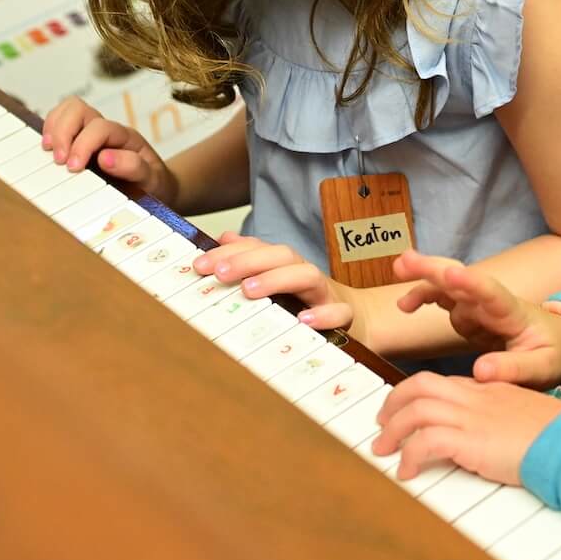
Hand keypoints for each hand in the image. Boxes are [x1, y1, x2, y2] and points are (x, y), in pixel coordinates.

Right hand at [40, 96, 174, 202]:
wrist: (159, 186)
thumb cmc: (154, 183)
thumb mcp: (152, 180)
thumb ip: (134, 168)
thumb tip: (105, 158)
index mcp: (125, 137)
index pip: (99, 127)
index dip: (83, 144)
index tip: (73, 167)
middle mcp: (107, 129)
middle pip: (79, 109)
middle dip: (63, 132)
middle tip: (59, 160)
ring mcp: (91, 131)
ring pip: (68, 109)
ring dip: (54, 127)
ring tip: (48, 151)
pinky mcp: (79, 138)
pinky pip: (61, 121)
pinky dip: (50, 129)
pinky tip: (47, 148)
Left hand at [193, 232, 368, 343]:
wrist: (361, 319)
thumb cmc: (310, 301)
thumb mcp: (279, 280)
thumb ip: (252, 259)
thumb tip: (222, 238)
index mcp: (287, 265)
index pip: (258, 249)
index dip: (228, 253)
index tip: (199, 265)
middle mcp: (305, 273)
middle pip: (282, 255)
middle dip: (249, 261)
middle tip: (219, 274)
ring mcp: (327, 293)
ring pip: (308, 275)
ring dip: (278, 279)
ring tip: (250, 291)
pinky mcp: (346, 316)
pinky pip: (340, 312)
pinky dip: (324, 315)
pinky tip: (303, 321)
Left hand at [371, 373, 560, 482]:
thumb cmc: (557, 435)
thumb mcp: (525, 418)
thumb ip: (502, 418)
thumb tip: (486, 436)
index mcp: (489, 389)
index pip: (442, 383)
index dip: (416, 395)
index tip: (403, 410)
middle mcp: (476, 397)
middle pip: (420, 386)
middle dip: (393, 403)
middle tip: (381, 425)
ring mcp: (472, 416)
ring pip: (416, 410)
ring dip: (393, 430)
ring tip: (383, 451)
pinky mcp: (471, 440)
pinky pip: (426, 441)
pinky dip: (410, 456)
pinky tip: (407, 472)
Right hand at [392, 250, 560, 387]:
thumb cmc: (554, 354)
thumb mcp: (543, 367)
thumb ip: (513, 368)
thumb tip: (479, 371)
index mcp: (512, 313)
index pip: (491, 293)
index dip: (470, 283)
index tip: (451, 275)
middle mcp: (491, 303)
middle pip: (461, 280)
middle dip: (434, 269)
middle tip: (407, 261)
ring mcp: (478, 306)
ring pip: (447, 286)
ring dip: (423, 278)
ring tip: (398, 270)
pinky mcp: (469, 314)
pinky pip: (443, 301)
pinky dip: (424, 297)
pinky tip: (405, 305)